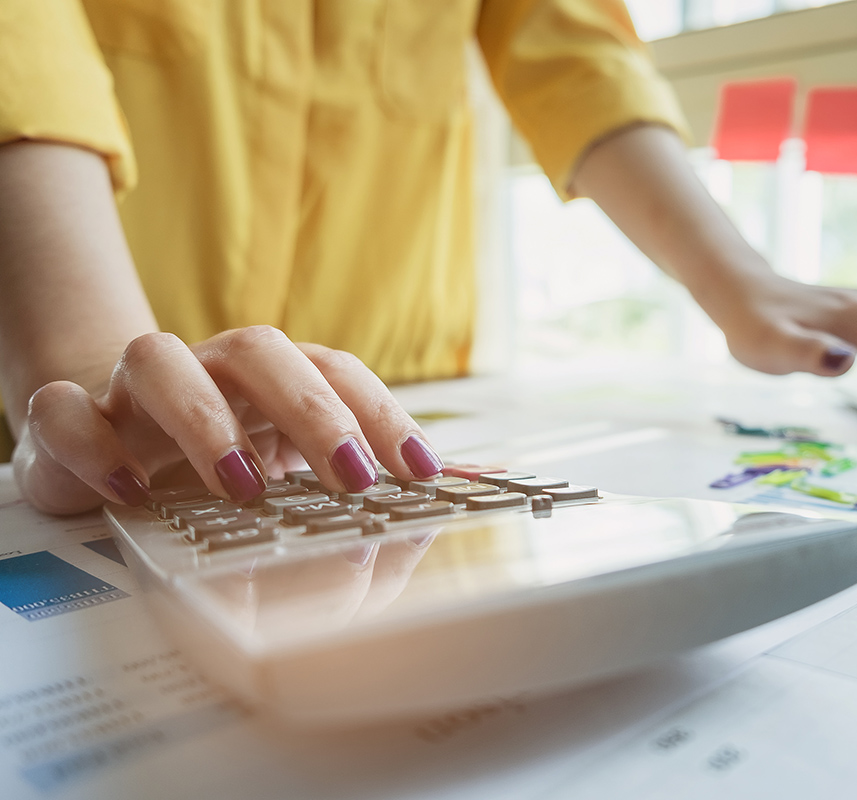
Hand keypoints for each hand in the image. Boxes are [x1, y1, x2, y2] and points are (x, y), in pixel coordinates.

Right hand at [14, 326, 443, 514]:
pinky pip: (65, 411)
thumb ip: (375, 475)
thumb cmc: (216, 456)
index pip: (337, 371)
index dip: (382, 412)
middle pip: (264, 353)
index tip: (422, 470)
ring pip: (160, 361)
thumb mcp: (298, 472)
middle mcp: (211, 370)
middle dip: (315, 411)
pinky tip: (133, 491)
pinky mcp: (69, 419)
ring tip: (244, 487)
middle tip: (354, 477)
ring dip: (205, 420)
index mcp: (272, 380)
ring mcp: (136, 390)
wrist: (107, 449)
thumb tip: (472, 480)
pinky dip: (94, 445)